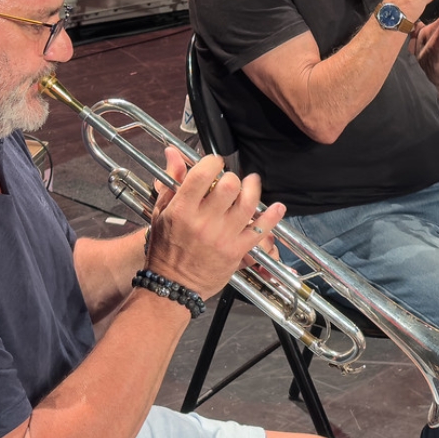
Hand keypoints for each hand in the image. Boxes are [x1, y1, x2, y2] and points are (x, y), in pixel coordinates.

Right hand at [145, 148, 283, 297]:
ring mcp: (222, 237)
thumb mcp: (161, 212)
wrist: (173, 285)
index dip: (213, 162)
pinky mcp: (237, 251)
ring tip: (251, 184)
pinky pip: (261, 230)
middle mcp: (203, 222)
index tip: (215, 164)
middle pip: (229, 186)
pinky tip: (277, 207)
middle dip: (232, 177)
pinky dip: (272, 216)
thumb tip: (173, 152)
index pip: (203, 174)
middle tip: (230, 181)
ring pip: (248, 203)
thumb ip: (171, 180)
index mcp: (182, 209)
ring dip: (252, 189)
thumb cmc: (164, 248)